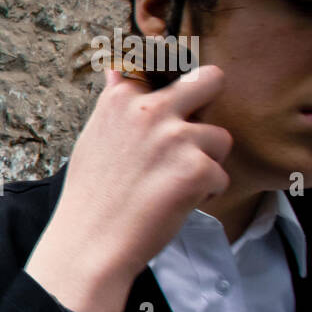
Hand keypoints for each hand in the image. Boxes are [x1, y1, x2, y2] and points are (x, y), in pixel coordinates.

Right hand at [26, 64, 232, 311]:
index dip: (175, 86)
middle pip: (209, 79)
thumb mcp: (92, 139)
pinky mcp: (196, 169)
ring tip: (173, 185)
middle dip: (211, 100)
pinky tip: (176, 204)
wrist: (91, 243)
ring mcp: (175, 138)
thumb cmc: (90, 196)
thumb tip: (117, 71)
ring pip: (219, 138)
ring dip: (206, 162)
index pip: (163, 68)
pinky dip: (205, 194)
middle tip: (195, 130)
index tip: (174, 100)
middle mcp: (149, 111)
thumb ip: (114, 104)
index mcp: (121, 100)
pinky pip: (221, 175)